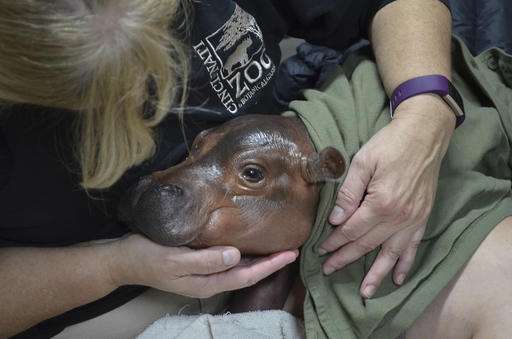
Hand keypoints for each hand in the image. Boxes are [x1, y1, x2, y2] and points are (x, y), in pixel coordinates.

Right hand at [108, 234, 298, 297]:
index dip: (270, 266)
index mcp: (207, 282)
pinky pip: (226, 259)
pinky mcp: (197, 260)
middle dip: (270, 263)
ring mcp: (203, 271)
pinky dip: (241, 251)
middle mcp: (209, 280)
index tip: (290, 254)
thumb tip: (236, 256)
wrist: (123, 259)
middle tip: (291, 248)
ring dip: (258, 257)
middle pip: (247, 273)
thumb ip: (205, 260)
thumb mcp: (175, 259)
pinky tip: (246, 241)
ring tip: (276, 245)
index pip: (246, 276)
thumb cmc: (147, 256)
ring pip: (238, 267)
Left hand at [320, 95, 454, 297]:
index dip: (334, 241)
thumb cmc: (389, 145)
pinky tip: (398, 278)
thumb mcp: (363, 162)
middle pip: (367, 244)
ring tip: (365, 291)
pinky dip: (405, 264)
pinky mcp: (422, 218)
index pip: (351, 230)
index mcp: (380, 204)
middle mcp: (398, 218)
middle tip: (329, 270)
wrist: (423, 135)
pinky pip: (412, 247)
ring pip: (390, 253)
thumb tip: (336, 219)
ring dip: (377, 274)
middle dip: (345, 258)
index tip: (320, 250)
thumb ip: (349, 192)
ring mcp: (413, 220)